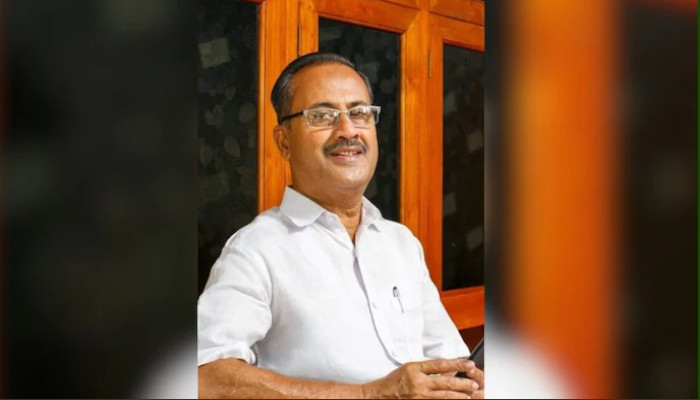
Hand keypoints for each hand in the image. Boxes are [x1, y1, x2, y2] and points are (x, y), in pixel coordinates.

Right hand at [361, 358, 480, 398]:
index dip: (457, 364)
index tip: (469, 364)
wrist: (380, 395)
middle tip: (474, 384)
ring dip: (459, 396)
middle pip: (445, 382)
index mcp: (415, 369)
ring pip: (444, 397)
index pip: (440, 365)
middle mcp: (418, 383)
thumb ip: (428, 368)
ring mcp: (419, 397)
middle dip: (462, 383)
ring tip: (470, 396)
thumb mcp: (409, 368)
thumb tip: (448, 367)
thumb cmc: (394, 380)